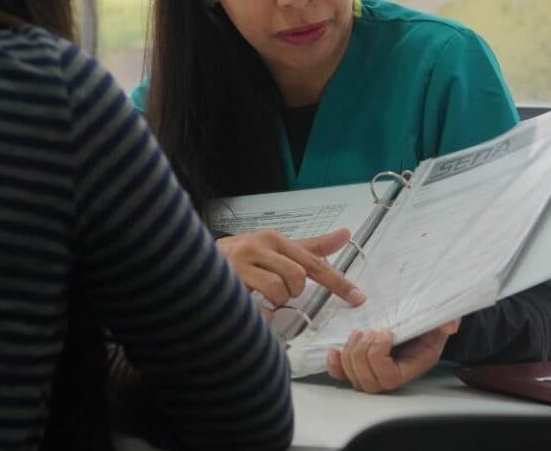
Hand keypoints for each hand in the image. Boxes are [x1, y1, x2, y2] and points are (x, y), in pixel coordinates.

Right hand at [216, 228, 365, 318]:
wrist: (192, 260)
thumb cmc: (243, 257)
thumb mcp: (278, 248)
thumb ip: (311, 246)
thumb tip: (346, 234)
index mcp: (272, 238)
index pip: (314, 262)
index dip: (338, 282)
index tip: (358, 297)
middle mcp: (256, 246)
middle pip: (297, 277)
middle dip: (293, 291)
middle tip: (279, 290)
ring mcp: (238, 265)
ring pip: (278, 291)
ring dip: (276, 301)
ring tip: (262, 296)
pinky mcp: (225, 284)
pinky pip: (256, 308)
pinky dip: (262, 315)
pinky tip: (254, 308)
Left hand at [326, 320, 460, 392]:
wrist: (422, 314)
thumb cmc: (431, 317)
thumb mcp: (443, 315)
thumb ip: (447, 320)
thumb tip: (449, 326)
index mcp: (414, 364)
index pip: (389, 378)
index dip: (379, 357)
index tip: (385, 331)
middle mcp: (394, 372)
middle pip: (368, 382)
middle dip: (362, 354)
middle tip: (368, 330)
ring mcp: (376, 369)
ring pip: (354, 378)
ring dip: (350, 353)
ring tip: (359, 331)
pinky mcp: (362, 362)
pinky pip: (343, 374)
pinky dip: (335, 364)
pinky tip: (334, 349)